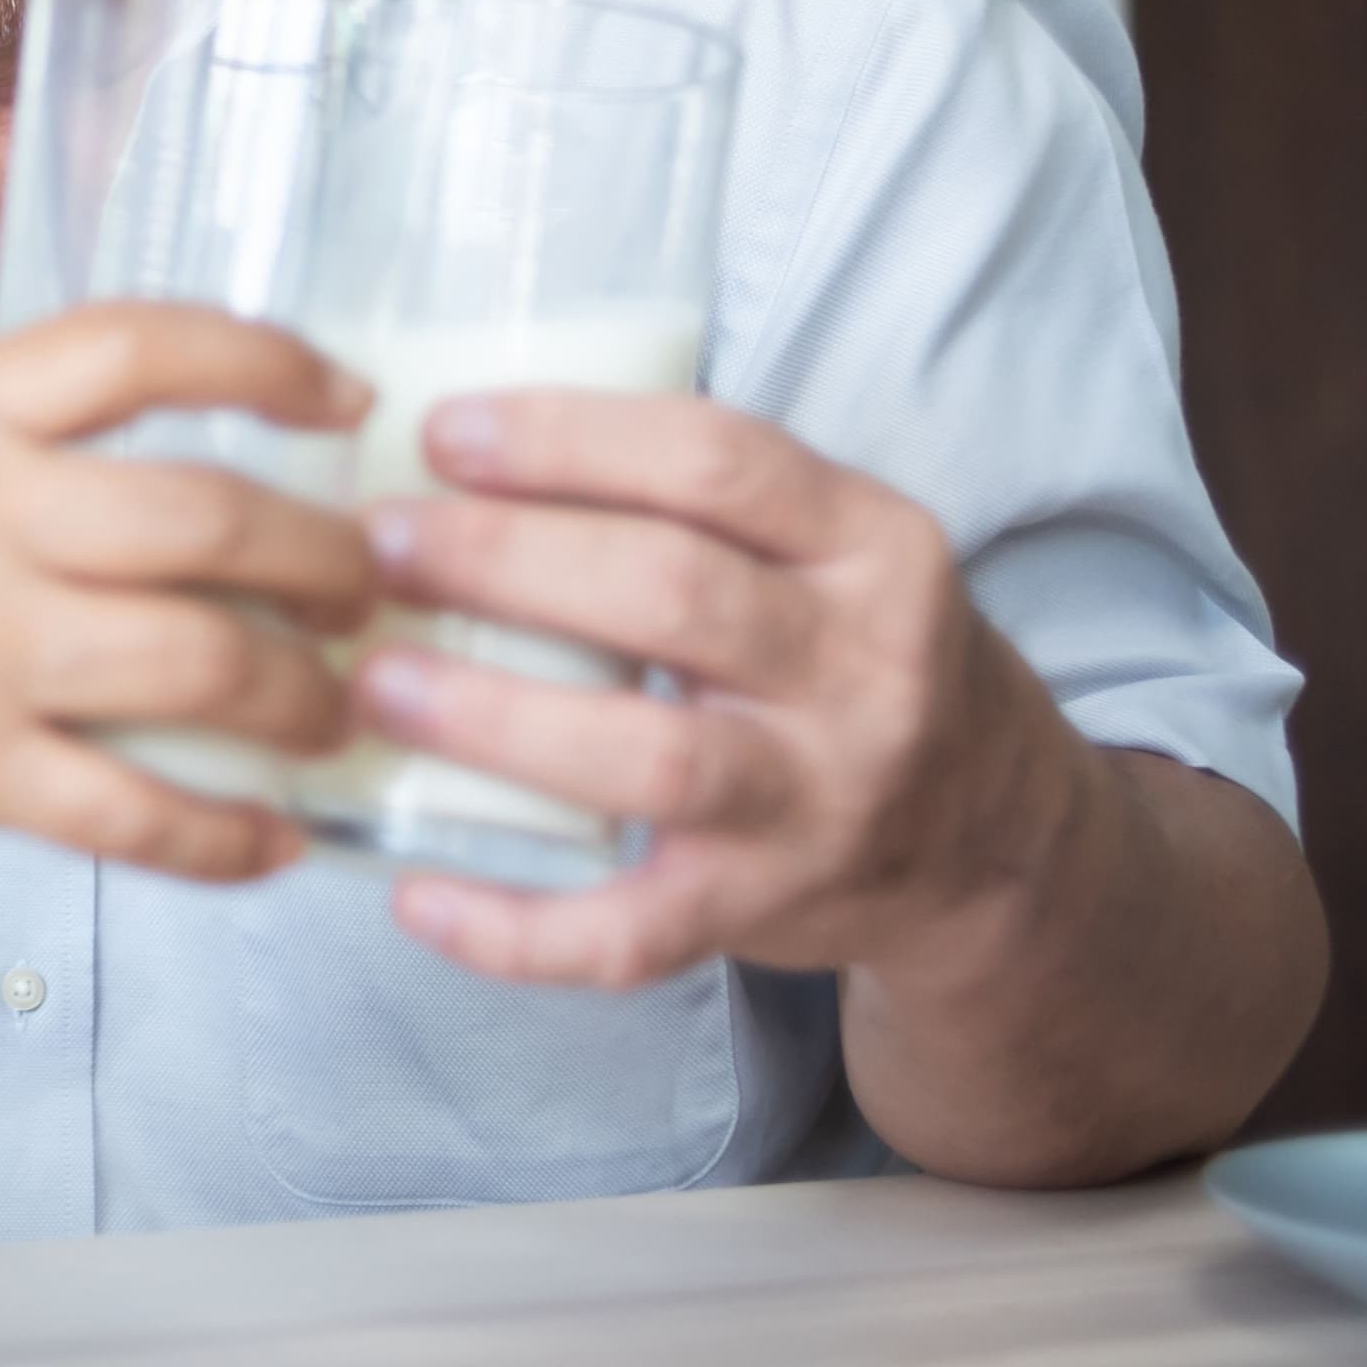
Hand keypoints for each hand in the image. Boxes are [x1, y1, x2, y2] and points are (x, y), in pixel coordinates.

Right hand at [0, 301, 380, 887]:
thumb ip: (13, 431)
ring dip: (302, 694)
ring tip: (333, 708)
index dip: (267, 360)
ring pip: (199, 661)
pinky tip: (272, 840)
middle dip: (325, 557)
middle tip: (368, 582)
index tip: (346, 396)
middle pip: (206, 516)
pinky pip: (135, 809)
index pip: (137, 346)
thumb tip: (183, 447)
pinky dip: (226, 835)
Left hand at [350, 391, 1087, 988]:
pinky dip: (515, 929)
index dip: (567, 439)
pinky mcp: (765, 912)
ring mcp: (819, 802)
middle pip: (671, 593)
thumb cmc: (852, 656)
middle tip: (375, 545)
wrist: (991, 838)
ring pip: (651, 758)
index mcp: (872, 545)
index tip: (441, 432)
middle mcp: (863, 670)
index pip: (717, 460)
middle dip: (502, 560)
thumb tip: (453, 447)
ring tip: (375, 683)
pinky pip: (632, 935)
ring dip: (495, 718)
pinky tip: (414, 895)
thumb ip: (689, 495)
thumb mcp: (830, 547)